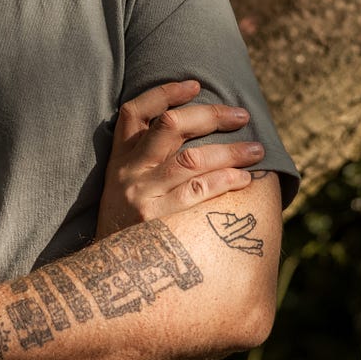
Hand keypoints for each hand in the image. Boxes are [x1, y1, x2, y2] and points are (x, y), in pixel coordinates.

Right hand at [96, 78, 264, 237]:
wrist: (103, 275)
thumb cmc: (125, 228)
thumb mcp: (122, 188)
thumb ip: (147, 162)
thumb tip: (197, 138)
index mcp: (118, 158)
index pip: (134, 111)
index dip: (165, 93)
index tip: (195, 84)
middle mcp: (128, 171)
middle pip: (170, 125)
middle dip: (211, 115)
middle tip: (242, 116)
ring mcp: (142, 194)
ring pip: (192, 158)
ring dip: (230, 151)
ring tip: (257, 150)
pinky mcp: (156, 219)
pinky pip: (199, 191)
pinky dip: (225, 180)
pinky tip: (244, 179)